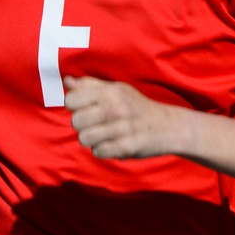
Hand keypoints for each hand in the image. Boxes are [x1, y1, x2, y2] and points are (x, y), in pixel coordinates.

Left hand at [63, 75, 183, 159]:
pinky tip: (112, 143)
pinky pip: (98, 152)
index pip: (71, 100)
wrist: (167, 126)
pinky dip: (103, 150)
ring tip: (103, 135)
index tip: (85, 108)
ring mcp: (121, 129)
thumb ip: (90, 85)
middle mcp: (115, 109)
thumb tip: (67, 81)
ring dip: (91, 140)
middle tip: (95, 124)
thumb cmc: (136, 106)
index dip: (74, 106)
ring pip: (84, 139)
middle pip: (75, 122)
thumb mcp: (117, 89)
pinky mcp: (125, 147)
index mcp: (110, 92)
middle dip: (82, 125)